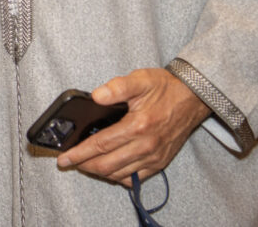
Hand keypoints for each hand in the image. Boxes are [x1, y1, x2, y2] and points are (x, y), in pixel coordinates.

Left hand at [56, 68, 211, 186]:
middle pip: (106, 165)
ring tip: (85, 164)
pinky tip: (109, 169)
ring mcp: (154, 157)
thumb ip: (117, 87)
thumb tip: (96, 96)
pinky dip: (118, 177)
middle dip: (84, 165)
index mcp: (138, 126)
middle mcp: (146, 146)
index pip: (100, 145)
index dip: (79, 153)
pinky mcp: (160, 162)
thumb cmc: (165, 87)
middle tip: (69, 162)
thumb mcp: (140, 79)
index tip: (64, 158)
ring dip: (99, 172)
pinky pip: (135, 178)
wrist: (193, 97)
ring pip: (119, 174)